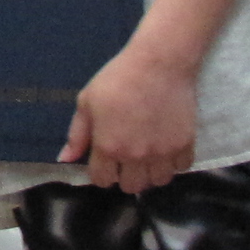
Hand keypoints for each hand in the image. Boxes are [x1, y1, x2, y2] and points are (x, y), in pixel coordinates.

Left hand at [61, 45, 196, 195]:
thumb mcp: (87, 102)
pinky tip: (166, 148)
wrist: (158, 63)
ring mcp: (163, 152)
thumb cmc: (118, 79)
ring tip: (148, 156)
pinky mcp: (185, 144)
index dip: (101, 173)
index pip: (102, 181)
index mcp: (108, 146)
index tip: (105, 162)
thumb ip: (77, 134)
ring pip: (158, 181)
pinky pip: (182, 168)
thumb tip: (65, 159)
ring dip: (151, 172)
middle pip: (132, 187)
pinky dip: (174, 162)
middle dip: (126, 176)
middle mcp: (136, 156)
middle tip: (127, 159)